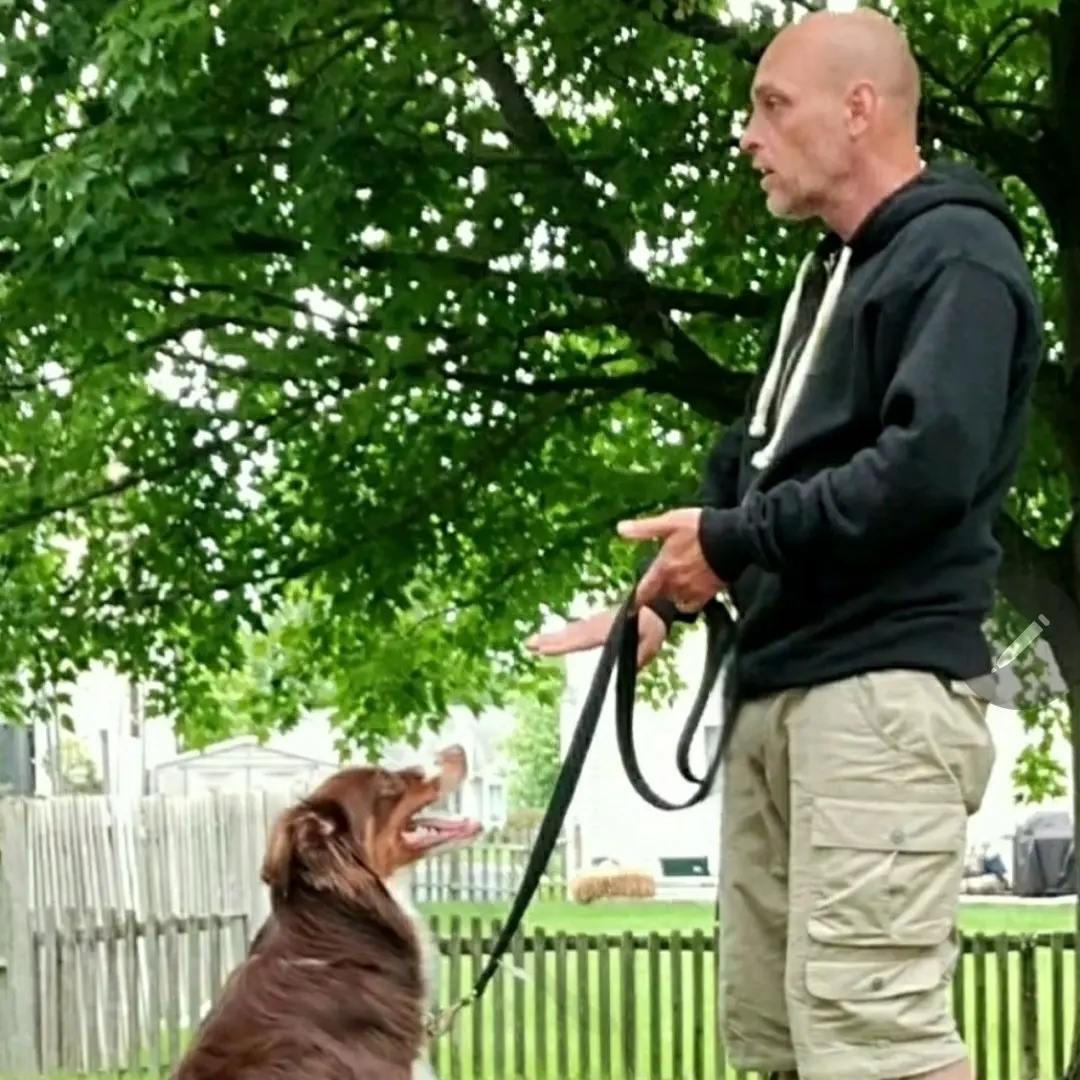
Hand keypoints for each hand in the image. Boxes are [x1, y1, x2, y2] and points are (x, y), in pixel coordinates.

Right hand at [526, 606, 667, 669]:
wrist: (657, 604)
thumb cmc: (654, 626)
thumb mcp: (650, 644)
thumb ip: (637, 657)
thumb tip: (627, 669)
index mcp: (606, 630)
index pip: (580, 640)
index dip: (561, 645)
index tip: (543, 648)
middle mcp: (597, 625)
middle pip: (569, 635)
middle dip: (549, 640)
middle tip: (528, 644)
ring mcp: (596, 622)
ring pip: (571, 631)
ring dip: (552, 637)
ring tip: (533, 642)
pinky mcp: (598, 622)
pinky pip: (577, 629)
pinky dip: (564, 633)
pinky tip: (556, 637)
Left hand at [618, 507, 724, 612]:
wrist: (732, 537)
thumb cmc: (699, 528)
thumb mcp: (668, 523)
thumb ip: (643, 529)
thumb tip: (619, 529)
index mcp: (663, 567)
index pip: (644, 590)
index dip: (637, 597)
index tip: (632, 604)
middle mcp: (676, 583)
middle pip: (660, 596)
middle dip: (656, 593)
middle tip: (655, 587)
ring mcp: (692, 590)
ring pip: (675, 600)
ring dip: (671, 596)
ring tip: (672, 587)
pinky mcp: (708, 593)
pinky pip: (692, 605)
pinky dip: (687, 602)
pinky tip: (688, 593)